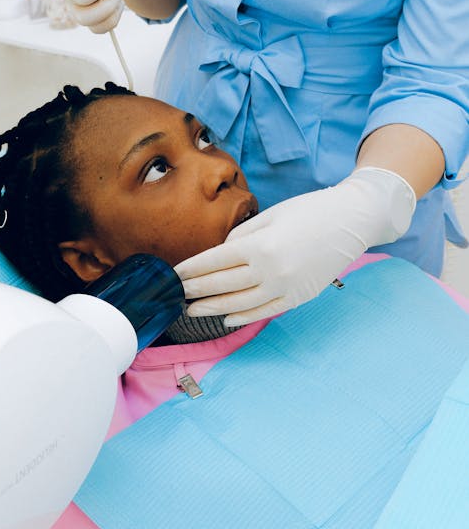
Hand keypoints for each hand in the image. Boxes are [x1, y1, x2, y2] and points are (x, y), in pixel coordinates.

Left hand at [175, 167, 415, 325]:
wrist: (353, 221)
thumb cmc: (310, 210)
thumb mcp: (271, 215)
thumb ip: (242, 236)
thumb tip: (219, 254)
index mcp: (261, 244)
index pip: (215, 262)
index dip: (192, 270)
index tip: (175, 275)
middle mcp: (271, 270)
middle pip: (223, 285)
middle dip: (196, 290)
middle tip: (176, 294)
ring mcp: (286, 287)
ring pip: (240, 304)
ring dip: (213, 308)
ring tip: (193, 310)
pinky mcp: (299, 297)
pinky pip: (265, 311)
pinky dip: (243, 317)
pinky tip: (226, 317)